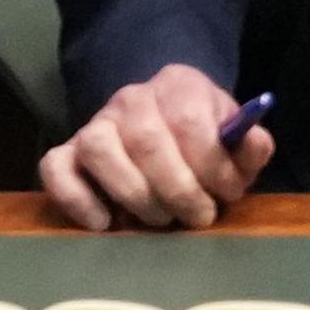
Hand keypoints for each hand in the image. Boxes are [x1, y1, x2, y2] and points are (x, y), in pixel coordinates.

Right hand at [38, 63, 273, 231]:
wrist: (164, 126)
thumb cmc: (205, 143)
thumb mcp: (235, 141)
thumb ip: (249, 146)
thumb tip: (255, 142)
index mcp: (179, 86)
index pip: (189, 120)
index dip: (211, 165)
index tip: (227, 194)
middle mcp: (132, 98)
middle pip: (145, 139)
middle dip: (178, 189)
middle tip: (197, 217)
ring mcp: (95, 123)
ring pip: (98, 148)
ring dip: (134, 194)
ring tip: (159, 219)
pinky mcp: (68, 151)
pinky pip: (55, 168)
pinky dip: (76, 199)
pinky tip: (106, 222)